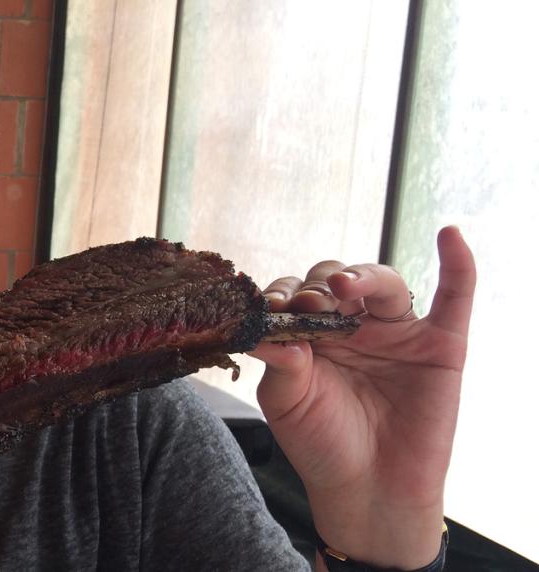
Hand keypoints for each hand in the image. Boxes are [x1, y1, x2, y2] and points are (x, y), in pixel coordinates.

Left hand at [248, 226, 474, 569]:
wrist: (368, 489)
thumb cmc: (322, 443)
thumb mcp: (286, 401)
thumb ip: (279, 363)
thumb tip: (267, 330)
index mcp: (312, 332)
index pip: (296, 293)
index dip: (284, 293)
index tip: (273, 306)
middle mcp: (354, 325)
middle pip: (336, 279)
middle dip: (320, 284)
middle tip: (309, 303)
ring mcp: (397, 333)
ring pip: (383, 283)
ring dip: (363, 276)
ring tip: (346, 286)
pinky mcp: (441, 346)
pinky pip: (455, 297)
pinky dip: (458, 265)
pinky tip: (451, 236)